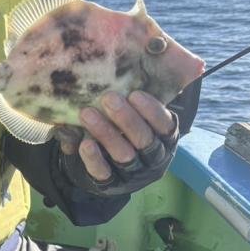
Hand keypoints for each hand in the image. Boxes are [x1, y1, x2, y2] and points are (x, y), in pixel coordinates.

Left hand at [56, 90, 178, 194]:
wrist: (101, 165)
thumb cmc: (122, 129)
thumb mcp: (134, 114)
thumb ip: (133, 100)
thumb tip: (128, 66)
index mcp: (165, 139)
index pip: (166, 125)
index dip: (153, 111)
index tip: (135, 93)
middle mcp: (154, 158)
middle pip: (144, 139)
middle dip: (127, 118)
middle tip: (108, 98)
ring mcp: (133, 174)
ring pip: (124, 154)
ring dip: (106, 133)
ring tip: (87, 113)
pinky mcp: (111, 185)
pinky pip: (103, 173)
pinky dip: (93, 158)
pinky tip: (84, 143)